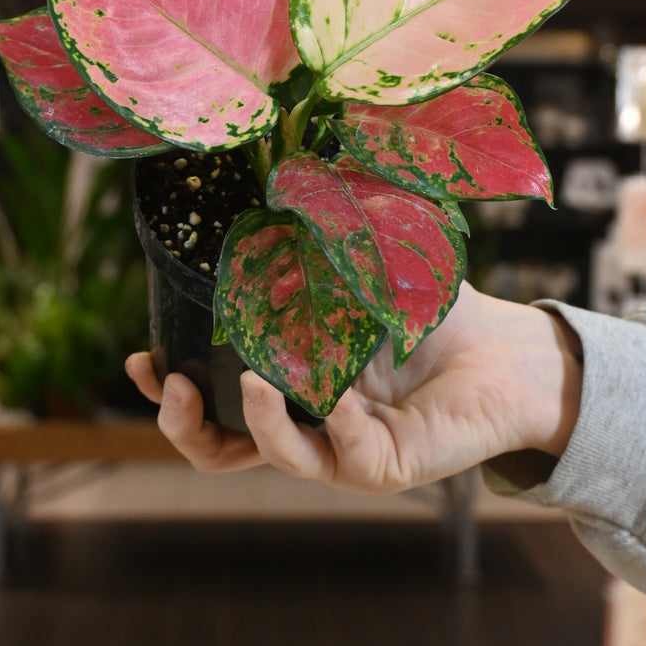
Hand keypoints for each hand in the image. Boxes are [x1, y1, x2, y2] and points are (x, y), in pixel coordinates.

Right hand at [125, 281, 582, 494]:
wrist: (503, 350)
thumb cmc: (429, 311)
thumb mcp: (359, 269)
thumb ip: (313, 242)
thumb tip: (274, 179)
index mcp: (288, 385)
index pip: (211, 403)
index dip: (168, 391)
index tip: (142, 358)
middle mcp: (306, 426)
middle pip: (219, 451)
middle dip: (182, 427)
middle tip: (172, 388)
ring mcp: (342, 452)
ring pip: (276, 456)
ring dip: (256, 423)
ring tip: (251, 384)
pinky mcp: (385, 466)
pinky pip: (345, 454)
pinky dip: (336, 421)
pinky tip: (341, 392)